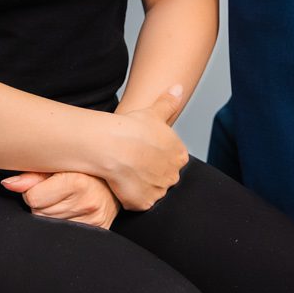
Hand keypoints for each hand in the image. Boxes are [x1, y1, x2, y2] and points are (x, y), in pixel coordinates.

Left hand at [0, 171, 118, 229]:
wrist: (116, 175)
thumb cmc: (84, 166)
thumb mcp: (58, 164)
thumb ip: (31, 175)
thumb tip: (8, 184)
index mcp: (77, 182)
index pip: (33, 198)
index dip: (34, 190)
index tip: (46, 184)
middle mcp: (87, 202)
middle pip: (39, 212)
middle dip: (43, 203)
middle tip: (58, 192)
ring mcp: (93, 219)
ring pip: (49, 224)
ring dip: (52, 213)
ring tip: (66, 199)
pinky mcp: (98, 229)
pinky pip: (64, 232)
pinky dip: (63, 223)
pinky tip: (73, 211)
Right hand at [99, 85, 188, 211]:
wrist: (114, 146)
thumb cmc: (133, 127)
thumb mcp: (154, 111)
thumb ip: (169, 102)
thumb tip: (178, 88)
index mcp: (179, 155)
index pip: (173, 159)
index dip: (157, 155)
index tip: (144, 150)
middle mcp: (173, 175)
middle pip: (164, 176)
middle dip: (152, 172)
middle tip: (134, 162)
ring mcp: (159, 191)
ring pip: (151, 190)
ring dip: (141, 184)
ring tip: (125, 172)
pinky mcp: (144, 204)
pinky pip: (138, 202)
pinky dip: (130, 196)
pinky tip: (121, 184)